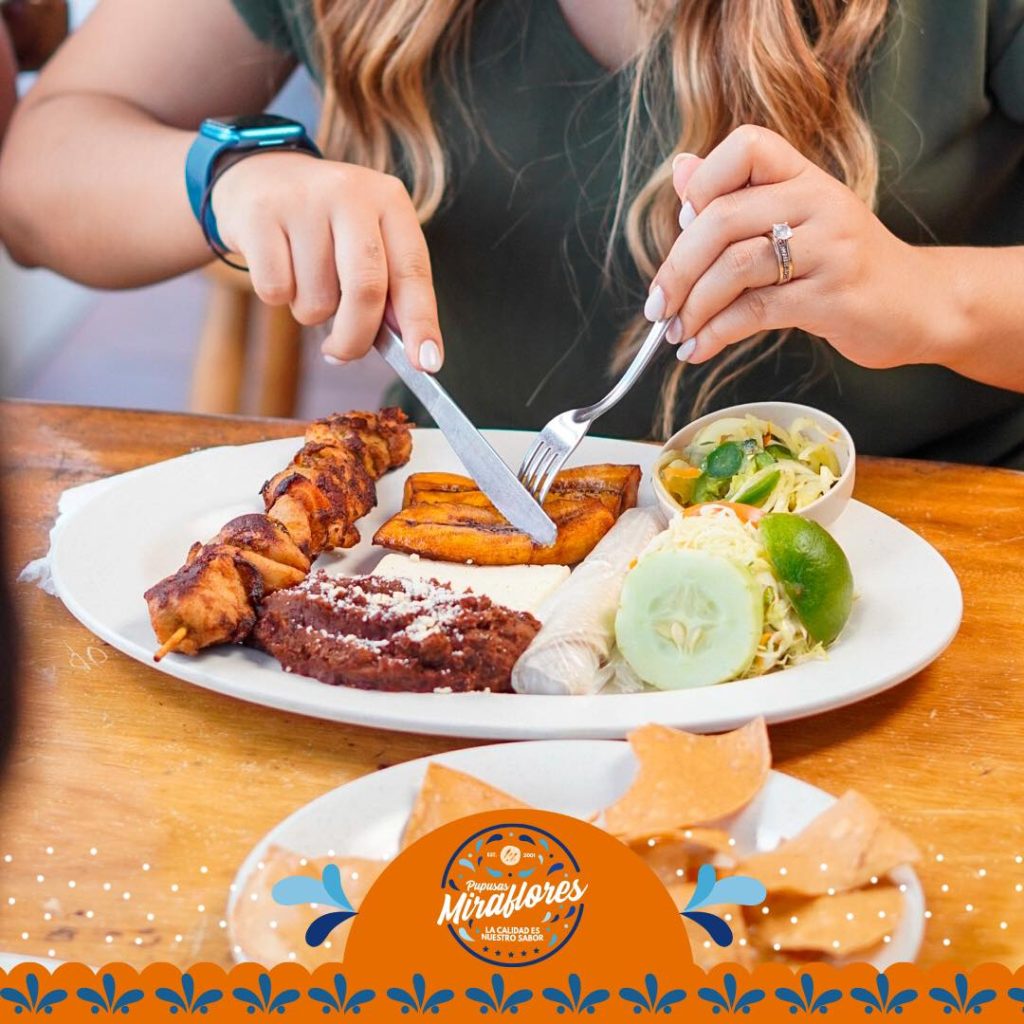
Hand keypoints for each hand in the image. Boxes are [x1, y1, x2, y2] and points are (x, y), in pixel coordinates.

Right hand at [211, 152, 442, 370]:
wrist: (261, 175)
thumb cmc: (325, 226)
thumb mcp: (367, 242)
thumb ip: (389, 289)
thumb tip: (408, 350)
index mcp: (390, 201)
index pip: (413, 271)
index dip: (421, 323)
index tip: (427, 363)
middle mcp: (351, 193)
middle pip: (366, 290)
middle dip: (356, 337)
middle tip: (341, 353)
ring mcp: (304, 200)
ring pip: (317, 299)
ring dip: (310, 312)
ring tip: (304, 279)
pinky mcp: (260, 214)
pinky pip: (276, 290)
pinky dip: (278, 297)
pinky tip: (279, 267)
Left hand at [647, 126, 957, 370]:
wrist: (919, 304)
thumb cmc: (844, 264)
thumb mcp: (795, 221)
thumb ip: (738, 197)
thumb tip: (681, 169)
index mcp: (804, 176)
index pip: (746, 146)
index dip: (704, 183)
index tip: (683, 226)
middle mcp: (819, 202)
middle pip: (723, 219)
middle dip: (678, 267)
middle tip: (657, 306)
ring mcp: (830, 248)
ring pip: (736, 267)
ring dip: (693, 307)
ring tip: (676, 334)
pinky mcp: (832, 296)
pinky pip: (757, 310)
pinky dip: (717, 333)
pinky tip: (699, 348)